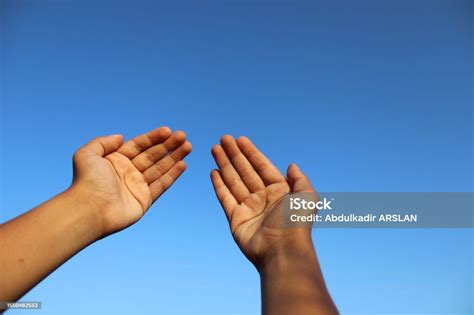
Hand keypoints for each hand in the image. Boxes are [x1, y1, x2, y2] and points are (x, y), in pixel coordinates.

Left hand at [71, 127, 191, 235]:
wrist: (89, 210)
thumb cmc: (86, 182)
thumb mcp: (87, 154)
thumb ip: (103, 142)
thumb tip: (121, 136)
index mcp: (115, 160)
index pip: (139, 145)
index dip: (153, 137)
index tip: (168, 130)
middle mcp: (127, 172)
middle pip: (152, 155)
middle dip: (168, 145)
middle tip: (183, 136)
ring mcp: (137, 186)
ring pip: (160, 168)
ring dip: (174, 157)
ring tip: (188, 146)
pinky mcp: (144, 200)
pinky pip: (161, 185)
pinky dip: (172, 175)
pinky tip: (183, 164)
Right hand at [210, 135, 314, 268]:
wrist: (282, 251)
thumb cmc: (296, 223)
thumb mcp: (306, 197)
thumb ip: (300, 179)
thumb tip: (292, 165)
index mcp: (279, 191)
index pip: (262, 166)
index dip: (251, 152)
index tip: (240, 139)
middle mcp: (263, 197)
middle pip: (245, 170)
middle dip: (234, 154)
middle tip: (223, 138)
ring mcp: (248, 207)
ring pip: (233, 180)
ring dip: (224, 164)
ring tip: (215, 148)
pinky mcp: (236, 218)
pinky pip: (226, 198)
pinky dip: (219, 185)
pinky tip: (214, 171)